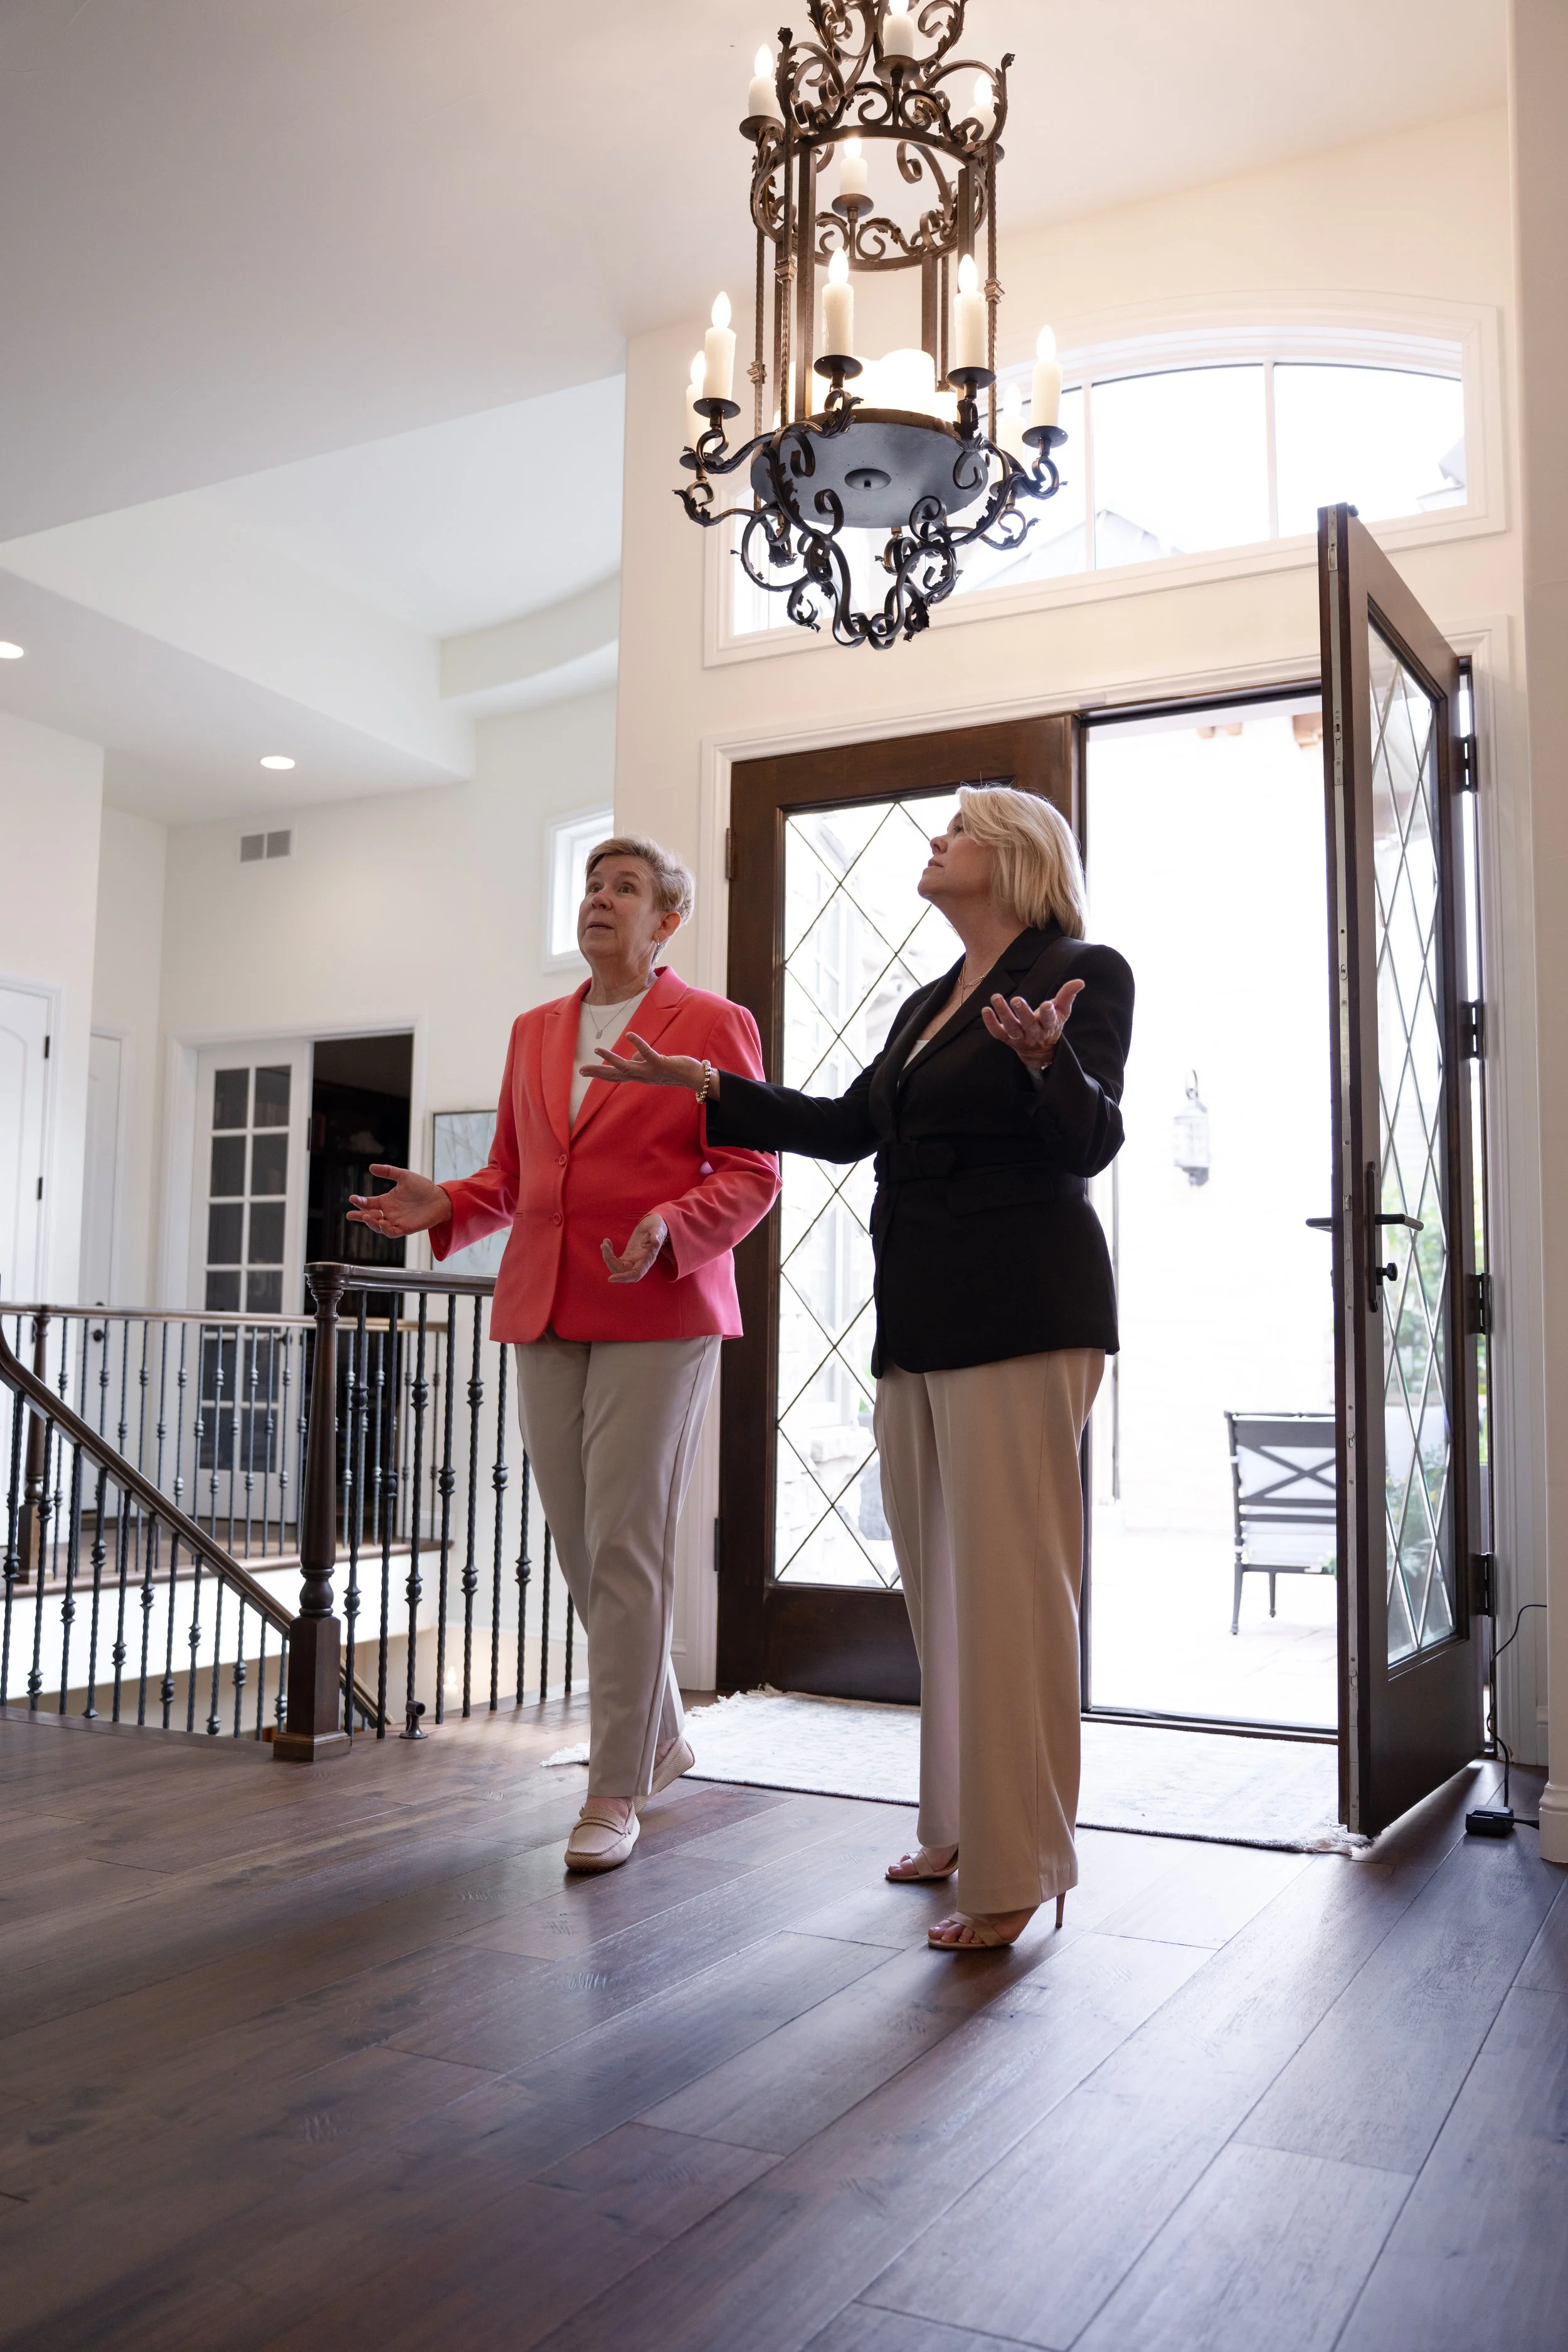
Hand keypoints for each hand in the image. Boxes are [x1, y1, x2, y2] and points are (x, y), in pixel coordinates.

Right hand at [347, 1165, 452, 1237]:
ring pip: (378, 1226)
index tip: (352, 1198)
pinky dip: (384, 1229)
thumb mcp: (404, 1176)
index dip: (360, 1202)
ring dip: (371, 1223)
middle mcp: (389, 1212)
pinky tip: (381, 1223)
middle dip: (359, 1216)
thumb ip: (389, 1171)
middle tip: (350, 1215)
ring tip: (366, 1216)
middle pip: (370, 1216)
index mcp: (387, 1201)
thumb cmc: (423, 1187)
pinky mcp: (404, 1229)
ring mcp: (396, 1221)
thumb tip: (371, 1167)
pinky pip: (391, 1232)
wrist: (440, 1199)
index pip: (369, 1203)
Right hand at [581, 1033, 714, 1094]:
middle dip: (597, 1073)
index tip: (583, 1072)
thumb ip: (641, 1060)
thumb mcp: (653, 1064)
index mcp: (639, 1076)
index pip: (615, 1076)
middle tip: (581, 1070)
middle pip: (615, 1075)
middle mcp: (642, 1076)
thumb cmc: (673, 1069)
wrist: (693, 1077)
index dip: (599, 1074)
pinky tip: (629, 1034)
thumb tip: (633, 1055)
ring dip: (610, 1059)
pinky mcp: (660, 1064)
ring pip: (626, 1067)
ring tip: (597, 1049)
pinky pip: (647, 1053)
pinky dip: (637, 1044)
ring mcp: (650, 1072)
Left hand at [602, 1212, 669, 1283]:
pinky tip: (606, 1242)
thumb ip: (657, 1235)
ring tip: (604, 1243)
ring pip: (617, 1268)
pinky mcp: (627, 1257)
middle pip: (622, 1272)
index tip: (610, 1279)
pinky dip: (608, 1253)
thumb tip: (656, 1242)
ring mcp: (633, 1261)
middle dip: (610, 1262)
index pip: (635, 1274)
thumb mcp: (657, 1227)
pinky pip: (615, 1261)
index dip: (624, 1278)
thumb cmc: (657, 1226)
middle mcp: (640, 1263)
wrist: (653, 1225)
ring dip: (607, 1258)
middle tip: (604, 1246)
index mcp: (648, 1259)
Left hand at [980, 978, 1084, 1070]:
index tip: (1047, 1005)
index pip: (1049, 1020)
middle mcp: (1034, 1033)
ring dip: (1003, 1013)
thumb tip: (1080, 981)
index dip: (1048, 1013)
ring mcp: (1019, 1037)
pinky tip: (985, 1010)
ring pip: (1011, 1028)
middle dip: (1023, 1012)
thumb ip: (1068, 995)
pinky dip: (990, 1023)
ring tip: (995, 997)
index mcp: (1049, 1025)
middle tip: (1016, 1000)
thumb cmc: (1051, 1024)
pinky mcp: (1007, 1039)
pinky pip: (997, 1033)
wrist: (1040, 1051)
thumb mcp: (1062, 1011)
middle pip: (1028, 1024)